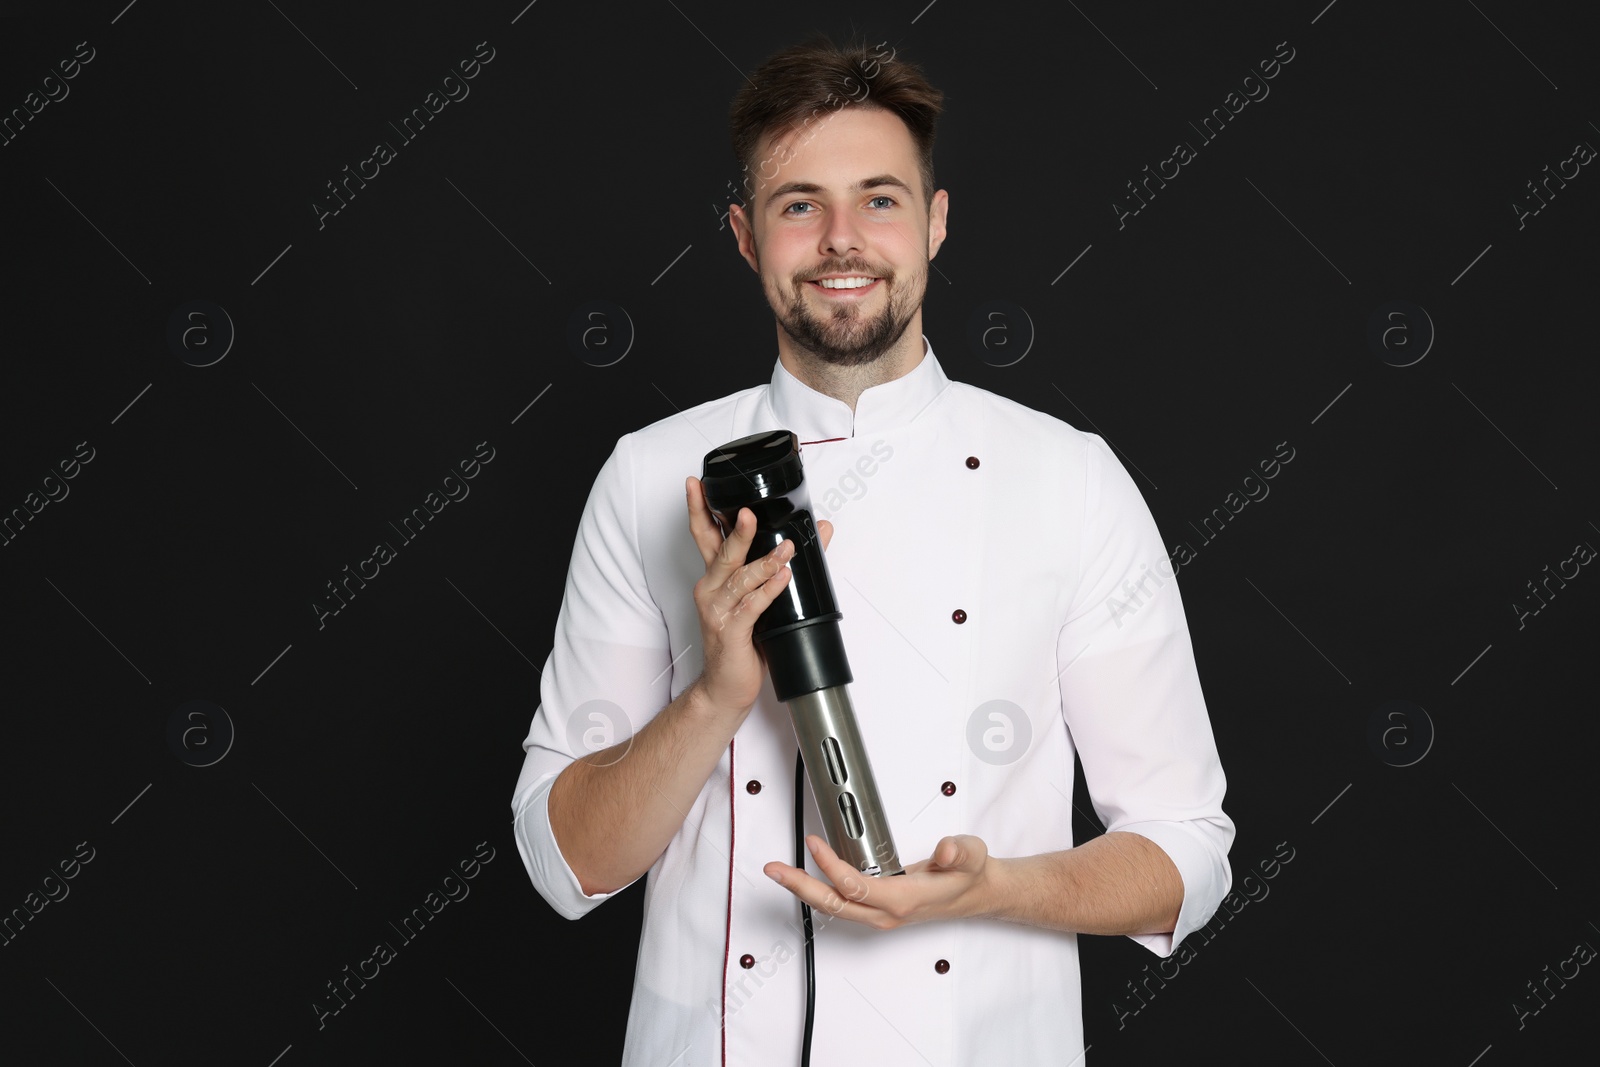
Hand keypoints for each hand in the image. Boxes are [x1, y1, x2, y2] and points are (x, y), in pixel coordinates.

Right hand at [685, 476, 832, 719]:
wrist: (725, 686)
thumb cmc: (741, 641)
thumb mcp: (760, 598)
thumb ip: (782, 564)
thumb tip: (821, 532)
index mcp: (714, 577)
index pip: (704, 535)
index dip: (699, 509)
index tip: (696, 485)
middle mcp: (710, 589)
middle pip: (722, 551)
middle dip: (738, 530)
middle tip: (750, 511)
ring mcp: (717, 610)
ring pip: (740, 578)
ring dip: (765, 561)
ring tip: (786, 548)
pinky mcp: (730, 631)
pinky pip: (751, 606)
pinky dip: (768, 591)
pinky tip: (782, 578)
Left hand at [763, 833, 996, 930]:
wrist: (976, 893)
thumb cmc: (969, 874)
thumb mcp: (971, 854)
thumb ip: (959, 851)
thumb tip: (945, 849)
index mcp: (903, 899)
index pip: (856, 887)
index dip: (831, 866)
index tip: (815, 843)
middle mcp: (886, 912)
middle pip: (833, 905)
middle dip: (800, 887)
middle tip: (773, 869)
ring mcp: (880, 914)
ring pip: (834, 907)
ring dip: (805, 889)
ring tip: (780, 872)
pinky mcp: (877, 908)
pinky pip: (842, 903)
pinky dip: (821, 889)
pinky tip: (807, 874)